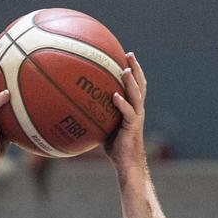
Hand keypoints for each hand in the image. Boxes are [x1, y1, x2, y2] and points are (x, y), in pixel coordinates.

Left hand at [104, 52, 146, 170]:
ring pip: (137, 95)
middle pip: (140, 84)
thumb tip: (77, 106)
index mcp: (133, 107)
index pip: (135, 84)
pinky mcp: (133, 127)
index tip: (125, 55)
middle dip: (136, 68)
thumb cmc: (115, 147)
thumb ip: (97, 114)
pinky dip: (122, 104)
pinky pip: (128, 113)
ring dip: (132, 82)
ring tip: (126, 70)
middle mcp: (137, 109)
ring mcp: (136, 117)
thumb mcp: (104, 126)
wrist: (127, 163)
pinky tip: (115, 96)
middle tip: (129, 54)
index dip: (133, 70)